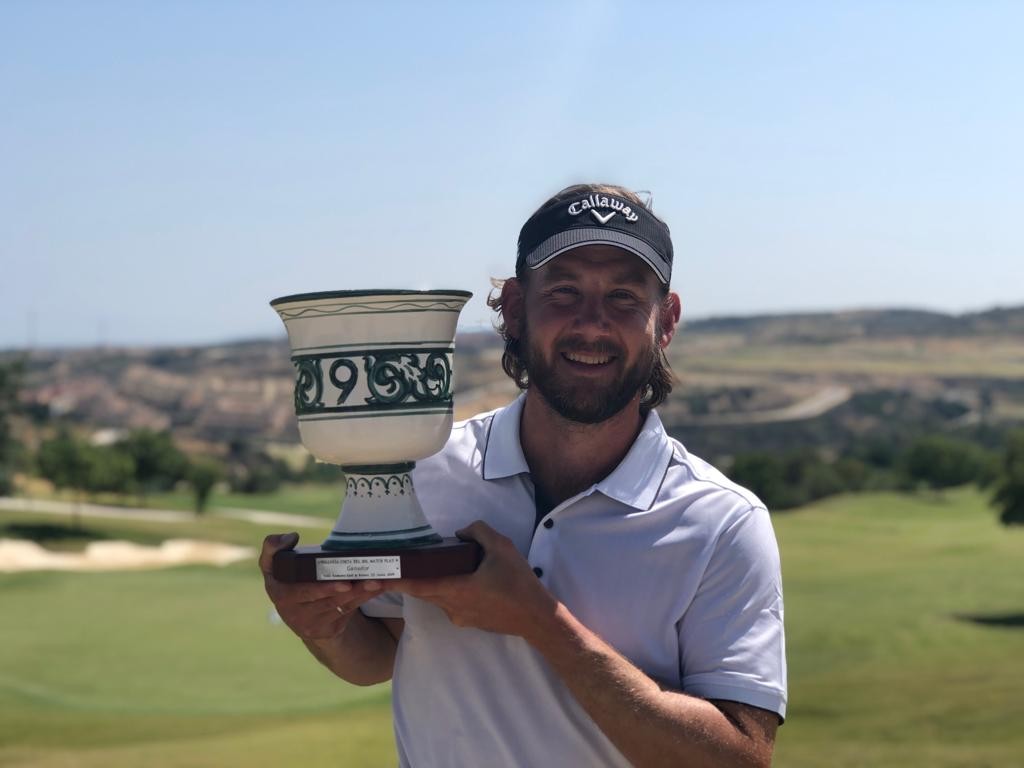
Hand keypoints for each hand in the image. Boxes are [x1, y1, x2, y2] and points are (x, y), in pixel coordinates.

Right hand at [258, 532, 383, 640]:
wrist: (297, 612)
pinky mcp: (328, 629)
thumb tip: (291, 537)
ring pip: (341, 607)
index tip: (343, 583)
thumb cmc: (288, 580)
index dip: (323, 589)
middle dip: (350, 591)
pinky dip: (364, 599)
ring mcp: (312, 624)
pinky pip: (348, 612)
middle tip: (370, 581)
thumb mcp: (274, 565)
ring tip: (378, 581)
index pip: (302, 593)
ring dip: (362, 594)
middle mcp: (294, 614)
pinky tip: (377, 588)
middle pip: (327, 601)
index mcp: (280, 595)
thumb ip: (273, 547)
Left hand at [384, 521, 557, 638]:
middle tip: (400, 564)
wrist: (537, 618)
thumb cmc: (519, 583)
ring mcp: (460, 618)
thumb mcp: (502, 547)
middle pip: (424, 592)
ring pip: (438, 598)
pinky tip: (463, 579)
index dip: (396, 580)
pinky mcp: (469, 622)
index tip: (377, 576)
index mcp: (456, 590)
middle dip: (411, 579)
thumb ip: (478, 532)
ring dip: (433, 583)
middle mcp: (453, 607)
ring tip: (436, 566)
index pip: (417, 585)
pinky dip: (448, 590)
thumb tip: (462, 531)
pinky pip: (451, 604)